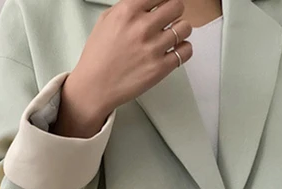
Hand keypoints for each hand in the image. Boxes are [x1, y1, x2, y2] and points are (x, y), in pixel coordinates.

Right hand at [54, 0, 192, 137]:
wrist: (95, 85)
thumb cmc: (99, 56)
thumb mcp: (107, 20)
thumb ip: (127, 8)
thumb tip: (145, 3)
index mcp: (128, 11)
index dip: (164, 0)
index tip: (164, 5)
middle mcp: (143, 27)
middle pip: (177, 6)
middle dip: (175, 11)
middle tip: (171, 18)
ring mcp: (153, 48)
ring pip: (185, 28)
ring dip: (181, 30)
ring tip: (174, 36)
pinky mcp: (161, 67)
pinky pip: (186, 51)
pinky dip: (185, 49)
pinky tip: (176, 50)